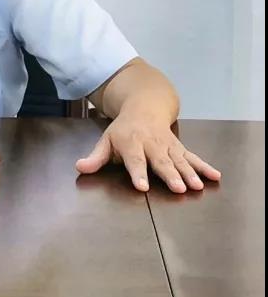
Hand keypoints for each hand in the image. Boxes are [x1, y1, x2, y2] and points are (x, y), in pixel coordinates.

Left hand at [75, 113, 221, 192]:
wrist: (144, 107)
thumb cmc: (123, 130)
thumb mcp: (106, 140)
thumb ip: (96, 157)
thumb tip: (80, 168)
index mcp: (131, 143)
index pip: (134, 160)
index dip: (137, 173)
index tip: (142, 187)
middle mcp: (151, 144)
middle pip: (161, 161)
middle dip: (170, 175)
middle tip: (178, 189)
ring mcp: (167, 145)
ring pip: (179, 160)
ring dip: (189, 173)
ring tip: (197, 186)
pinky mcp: (180, 147)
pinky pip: (193, 157)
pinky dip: (204, 166)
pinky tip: (216, 176)